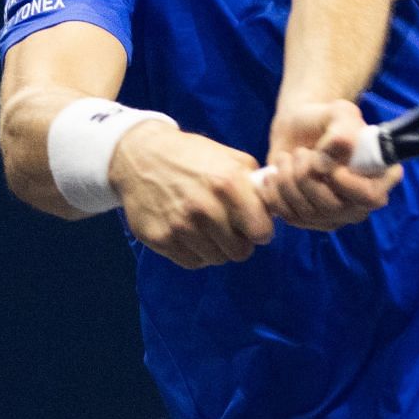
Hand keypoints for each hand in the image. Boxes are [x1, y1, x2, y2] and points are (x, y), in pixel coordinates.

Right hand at [108, 121, 274, 268]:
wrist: (140, 156)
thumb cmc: (192, 157)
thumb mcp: (230, 159)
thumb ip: (256, 184)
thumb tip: (278, 208)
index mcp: (227, 184)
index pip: (261, 232)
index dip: (260, 230)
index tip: (254, 225)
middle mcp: (204, 208)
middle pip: (240, 252)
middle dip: (239, 241)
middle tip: (229, 227)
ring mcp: (180, 226)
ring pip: (216, 259)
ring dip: (216, 247)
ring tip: (207, 227)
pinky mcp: (160, 239)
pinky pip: (192, 262)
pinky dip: (195, 252)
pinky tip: (189, 232)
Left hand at [261, 99, 401, 231]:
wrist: (297, 131)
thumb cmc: (324, 121)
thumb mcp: (339, 113)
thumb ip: (343, 129)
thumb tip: (334, 157)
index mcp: (380, 178)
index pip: (370, 196)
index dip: (344, 181)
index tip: (322, 157)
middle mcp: (361, 204)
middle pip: (333, 207)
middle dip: (307, 174)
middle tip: (301, 152)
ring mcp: (335, 217)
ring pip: (307, 212)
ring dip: (288, 179)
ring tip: (288, 157)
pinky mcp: (309, 222)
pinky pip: (288, 215)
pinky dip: (275, 192)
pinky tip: (276, 173)